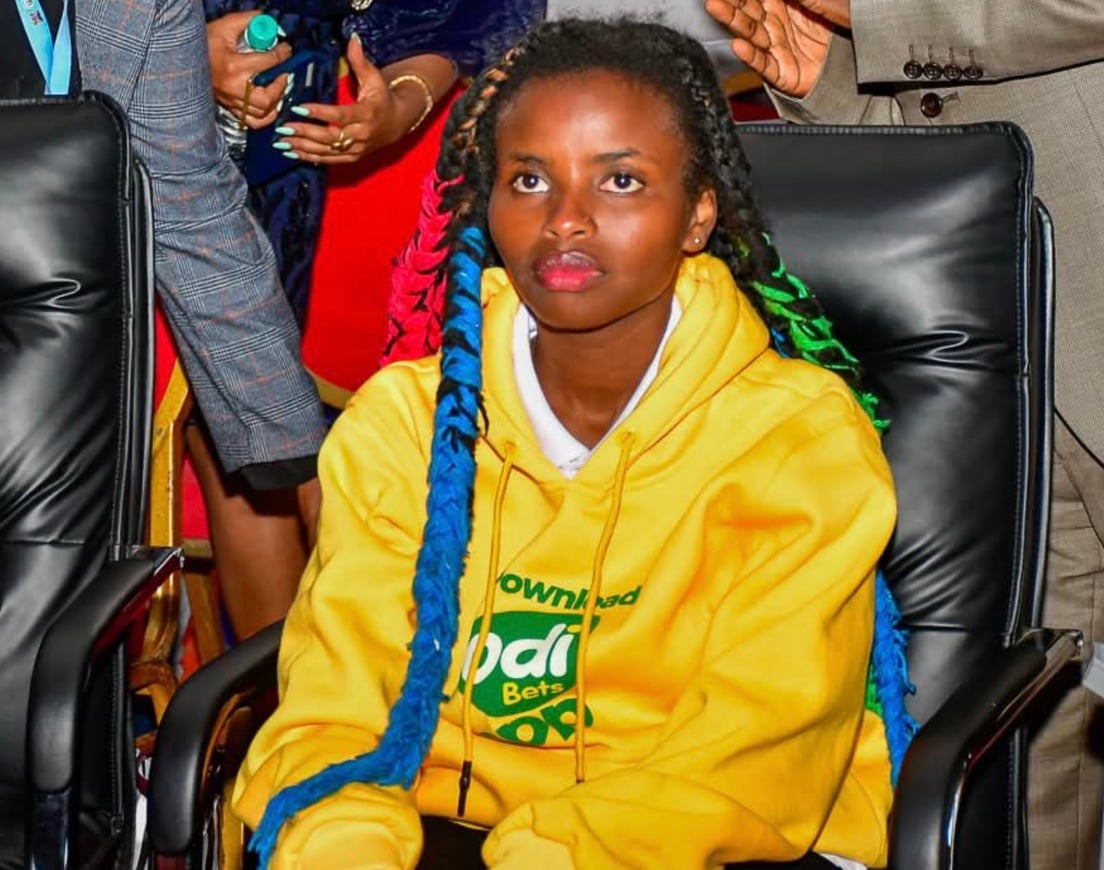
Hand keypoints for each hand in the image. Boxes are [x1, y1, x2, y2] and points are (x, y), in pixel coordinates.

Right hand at [206, 11, 290, 128]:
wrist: (183, 59)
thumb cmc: (203, 44)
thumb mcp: (224, 27)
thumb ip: (246, 21)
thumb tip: (265, 20)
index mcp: (234, 67)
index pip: (268, 62)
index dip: (282, 54)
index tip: (286, 50)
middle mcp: (234, 88)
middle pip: (268, 97)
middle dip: (280, 86)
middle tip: (282, 74)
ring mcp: (232, 101)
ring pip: (263, 112)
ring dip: (275, 101)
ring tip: (277, 88)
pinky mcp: (230, 108)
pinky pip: (253, 122)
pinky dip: (266, 117)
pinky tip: (270, 106)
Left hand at [273, 34, 406, 164]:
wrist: (398, 123)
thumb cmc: (382, 97)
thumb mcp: (374, 78)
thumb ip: (360, 61)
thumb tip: (352, 39)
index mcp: (366, 114)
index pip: (340, 115)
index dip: (319, 113)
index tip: (298, 109)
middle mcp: (361, 134)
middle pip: (331, 137)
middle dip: (306, 133)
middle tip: (284, 127)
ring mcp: (356, 149)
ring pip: (328, 152)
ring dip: (304, 147)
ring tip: (282, 142)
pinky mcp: (352, 157)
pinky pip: (330, 160)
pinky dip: (311, 158)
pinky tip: (293, 153)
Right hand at [705, 0, 841, 97]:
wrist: (851, 61)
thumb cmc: (835, 30)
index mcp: (782, 4)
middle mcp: (775, 25)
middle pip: (747, 9)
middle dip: (730, 0)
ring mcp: (776, 48)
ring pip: (750, 32)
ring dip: (731, 19)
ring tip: (715, 6)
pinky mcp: (780, 73)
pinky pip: (763, 64)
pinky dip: (750, 56)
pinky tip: (738, 45)